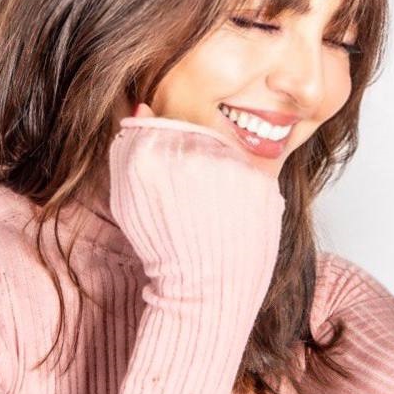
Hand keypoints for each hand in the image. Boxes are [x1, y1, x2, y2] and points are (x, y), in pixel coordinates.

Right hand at [109, 102, 285, 292]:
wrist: (203, 289)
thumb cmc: (163, 247)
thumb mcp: (129, 199)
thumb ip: (132, 148)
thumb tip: (145, 104)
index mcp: (152, 153)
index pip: (164, 126)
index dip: (168, 154)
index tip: (170, 182)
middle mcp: (193, 153)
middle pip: (199, 134)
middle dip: (196, 160)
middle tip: (193, 200)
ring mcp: (232, 165)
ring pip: (227, 150)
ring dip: (221, 172)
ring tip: (211, 211)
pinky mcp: (263, 180)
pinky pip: (251, 169)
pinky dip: (243, 187)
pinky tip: (231, 213)